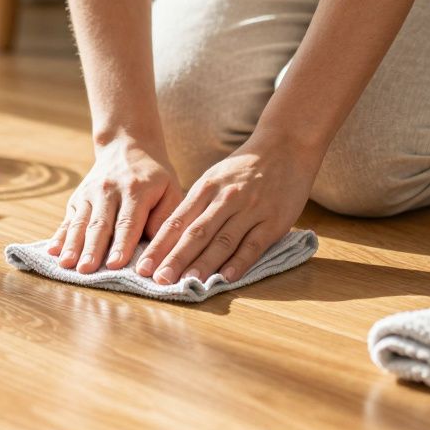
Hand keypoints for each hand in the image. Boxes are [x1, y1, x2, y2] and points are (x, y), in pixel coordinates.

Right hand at [49, 138, 182, 272]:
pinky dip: (59, 236)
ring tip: (66, 265)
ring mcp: (90, 193)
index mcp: (136, 190)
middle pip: (100, 225)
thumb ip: (165, 217)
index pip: (128, 222)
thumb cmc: (154, 176)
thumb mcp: (170, 189)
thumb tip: (156, 246)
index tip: (115, 264)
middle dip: (92, 249)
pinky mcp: (77, 198)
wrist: (126, 144)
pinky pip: (68, 219)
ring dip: (73, 245)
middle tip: (86, 271)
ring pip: (80, 222)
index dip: (121, 244)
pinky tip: (52, 251)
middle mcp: (109, 190)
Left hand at [136, 133, 320, 284]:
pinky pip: (254, 245)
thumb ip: (195, 205)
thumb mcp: (214, 178)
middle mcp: (225, 199)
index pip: (177, 221)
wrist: (287, 146)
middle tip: (158, 280)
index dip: (160, 245)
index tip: (143, 266)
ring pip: (223, 241)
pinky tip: (227, 278)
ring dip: (204, 264)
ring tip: (187, 283)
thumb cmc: (244, 167)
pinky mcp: (273, 221)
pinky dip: (240, 262)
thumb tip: (170, 235)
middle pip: (196, 233)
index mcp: (206, 188)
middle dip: (175, 258)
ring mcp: (250, 210)